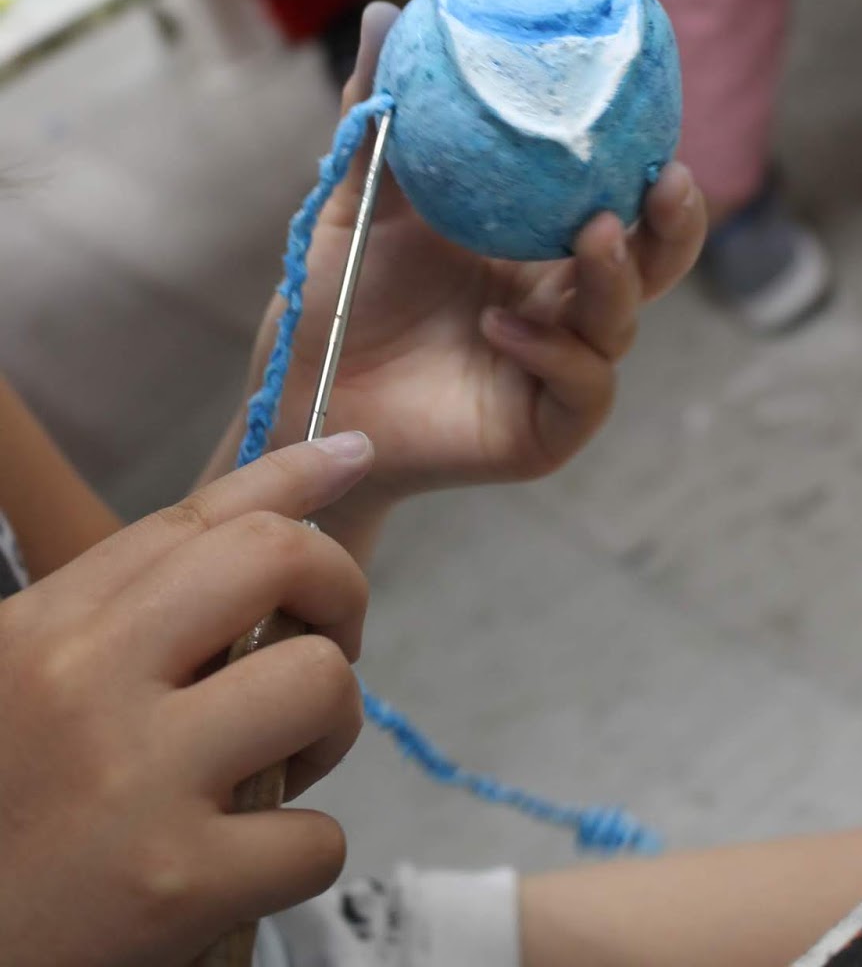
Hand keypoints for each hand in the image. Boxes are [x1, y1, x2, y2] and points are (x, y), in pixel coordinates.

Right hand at [0, 433, 373, 966]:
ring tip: (278, 766)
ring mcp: (137, 779)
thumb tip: (262, 535)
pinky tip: (246, 864)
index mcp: (50, 627)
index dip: (292, 474)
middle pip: (275, 559)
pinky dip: (301, 851)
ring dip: (328, 728)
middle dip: (338, 588)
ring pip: (320, 682)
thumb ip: (125, 614)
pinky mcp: (177, 883)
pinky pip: (319, 836)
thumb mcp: (30, 681)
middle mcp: (89, 681)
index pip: (194, 516)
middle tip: (328, 640)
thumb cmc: (9, 808)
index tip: (351, 454)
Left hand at [252, 5, 706, 540]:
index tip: (653, 114)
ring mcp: (555, 367)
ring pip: (622, 323)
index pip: (612, 204)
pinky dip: (554, 353)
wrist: (299, 397)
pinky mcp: (543, 428)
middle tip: (667, 179)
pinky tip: (502, 324)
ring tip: (592, 236)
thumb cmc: (336, 302)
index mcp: (530, 248)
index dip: (643, 167)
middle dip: (673, 225)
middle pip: (648, 264)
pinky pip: (580, 388)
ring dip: (616, 279)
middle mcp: (557, 303)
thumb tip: (384, 9)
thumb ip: (379, 116)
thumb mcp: (356, 201)